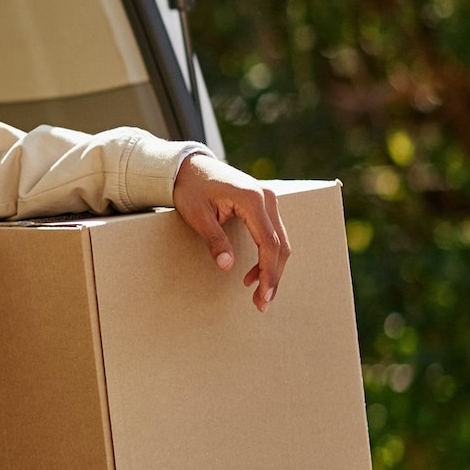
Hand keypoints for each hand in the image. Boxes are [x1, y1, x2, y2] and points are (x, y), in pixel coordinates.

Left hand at [171, 153, 291, 312]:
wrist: (188, 166)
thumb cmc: (190, 188)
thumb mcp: (197, 215)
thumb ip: (214, 239)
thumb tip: (227, 266)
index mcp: (252, 200)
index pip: (269, 243)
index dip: (268, 273)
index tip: (264, 296)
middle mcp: (267, 197)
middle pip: (280, 245)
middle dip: (273, 276)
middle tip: (261, 304)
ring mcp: (268, 199)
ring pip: (280, 241)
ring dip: (271, 269)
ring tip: (257, 293)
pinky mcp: (264, 203)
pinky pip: (273, 234)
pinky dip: (267, 256)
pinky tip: (252, 274)